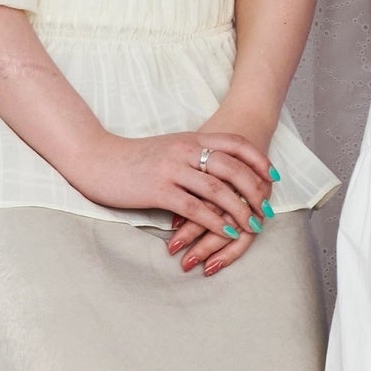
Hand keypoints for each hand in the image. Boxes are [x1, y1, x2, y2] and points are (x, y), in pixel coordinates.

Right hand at [55, 127, 283, 271]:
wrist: (97, 160)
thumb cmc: (133, 158)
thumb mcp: (169, 148)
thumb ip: (193, 155)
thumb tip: (218, 171)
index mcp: (191, 138)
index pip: (235, 144)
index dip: (258, 160)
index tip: (273, 176)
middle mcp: (185, 150)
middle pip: (232, 168)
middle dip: (255, 189)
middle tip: (267, 207)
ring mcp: (172, 170)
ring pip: (217, 190)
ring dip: (240, 209)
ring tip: (253, 224)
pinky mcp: (159, 190)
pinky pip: (195, 208)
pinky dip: (215, 221)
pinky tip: (227, 232)